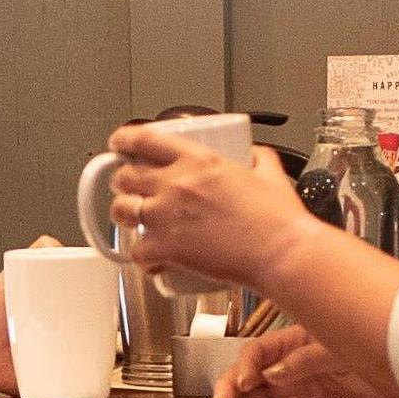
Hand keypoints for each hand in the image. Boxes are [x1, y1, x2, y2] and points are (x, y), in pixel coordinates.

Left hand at [104, 128, 308, 290]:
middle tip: (128, 186)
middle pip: (126, 176)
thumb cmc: (277, 220)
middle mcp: (176, 184)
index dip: (124, 139)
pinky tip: (149, 258)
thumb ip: (258, 157)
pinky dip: (139, 256)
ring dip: (121, 214)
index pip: (144, 139)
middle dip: (121, 181)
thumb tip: (253, 153)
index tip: (119, 143)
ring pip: (121, 210)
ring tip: (130, 218)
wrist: (280, 254)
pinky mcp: (166, 249)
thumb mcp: (268, 172)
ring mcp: (166, 216)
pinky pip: (135, 252)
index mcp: (198, 160)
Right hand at [213, 323, 398, 397]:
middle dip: (231, 390)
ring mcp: (298, 393)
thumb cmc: (385, 354)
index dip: (245, 367)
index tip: (243, 383)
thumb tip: (274, 374)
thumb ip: (305, 361)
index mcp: (299, 341)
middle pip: (251, 378)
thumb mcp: (343, 352)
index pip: (259, 353)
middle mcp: (294, 367)